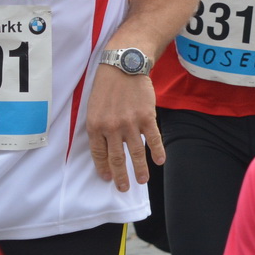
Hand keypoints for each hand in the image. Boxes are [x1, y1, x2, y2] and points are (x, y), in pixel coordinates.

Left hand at [86, 63, 162, 191]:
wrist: (125, 66)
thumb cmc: (107, 85)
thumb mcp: (94, 107)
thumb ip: (99, 126)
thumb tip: (106, 146)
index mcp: (95, 126)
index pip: (99, 154)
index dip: (104, 168)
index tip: (108, 178)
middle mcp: (112, 128)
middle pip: (116, 158)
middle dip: (120, 176)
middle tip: (123, 188)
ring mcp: (130, 123)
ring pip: (135, 153)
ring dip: (140, 169)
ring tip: (143, 180)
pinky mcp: (147, 117)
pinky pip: (153, 139)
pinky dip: (157, 151)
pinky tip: (160, 161)